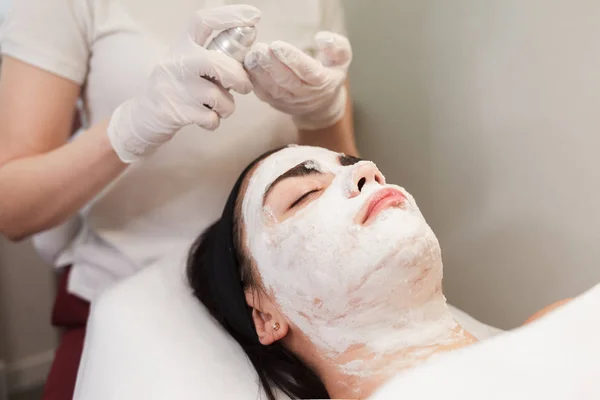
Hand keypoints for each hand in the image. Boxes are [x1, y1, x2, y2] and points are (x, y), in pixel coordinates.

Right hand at [107, 5, 259, 162]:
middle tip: (245, 87)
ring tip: (221, 107)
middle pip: (218, 64)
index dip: (230, 16)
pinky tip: (207, 118)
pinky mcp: (176, 111)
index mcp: (182, 45)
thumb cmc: (178, 87)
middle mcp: (176, 62)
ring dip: (227, 106)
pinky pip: (211, 118)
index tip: (254, 16)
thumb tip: (247, 56)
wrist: (145, 116)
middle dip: (239, 77)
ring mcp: (175, 87)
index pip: (204, 21)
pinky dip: (215, 121)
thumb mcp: (187, 63)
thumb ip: (213, 57)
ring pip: (217, 96)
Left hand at [244, 31, 351, 130]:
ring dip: (259, 73)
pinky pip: (262, 93)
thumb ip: (337, 46)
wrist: (321, 105)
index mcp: (323, 82)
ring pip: (272, 89)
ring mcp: (288, 102)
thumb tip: (321, 38)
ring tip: (251, 56)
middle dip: (271, 65)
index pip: (308, 71)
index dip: (292, 59)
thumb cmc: (330, 75)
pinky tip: (247, 65)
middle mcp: (305, 95)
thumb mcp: (342, 59)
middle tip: (259, 49)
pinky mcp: (275, 103)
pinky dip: (253, 80)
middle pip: (286, 81)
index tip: (277, 45)